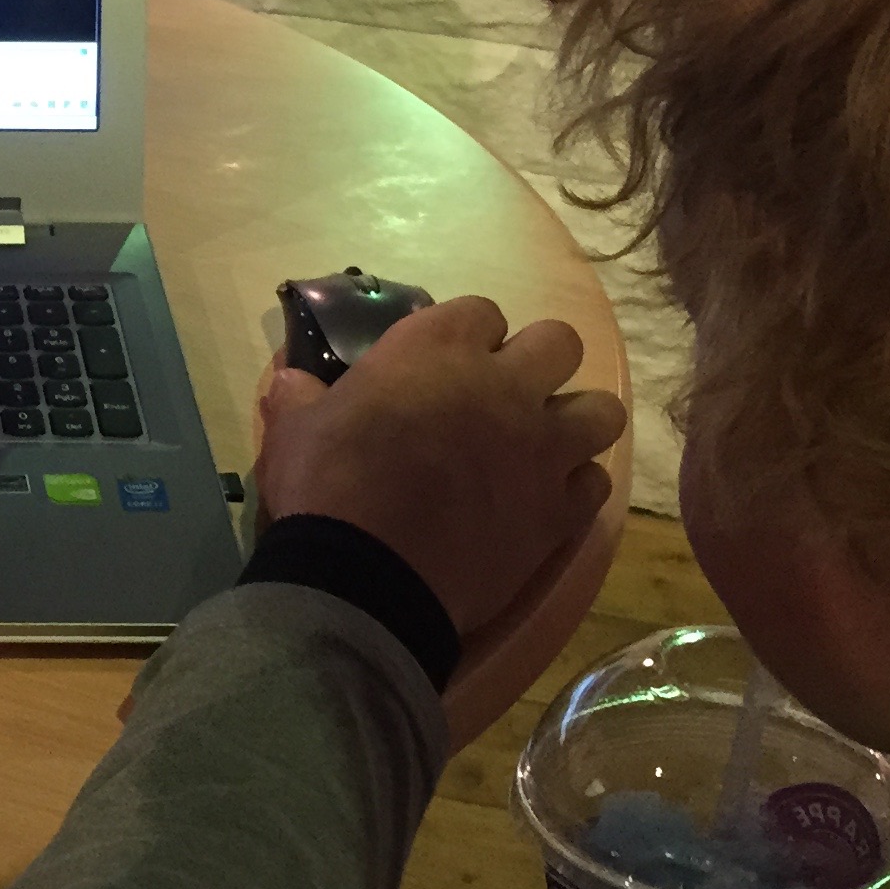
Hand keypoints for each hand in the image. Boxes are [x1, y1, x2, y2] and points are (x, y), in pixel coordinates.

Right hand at [251, 297, 624, 746]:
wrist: (366, 578)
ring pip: (600, 410)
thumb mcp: (294, 431)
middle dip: (537, 362)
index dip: (466, 335)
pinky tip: (545, 502)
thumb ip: (300, 398)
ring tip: (541, 446)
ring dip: (574, 422)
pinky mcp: (560, 510)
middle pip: (559, 343)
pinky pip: (595, 484)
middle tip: (503, 396)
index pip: (479, 311)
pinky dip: (575, 489)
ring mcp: (542, 448)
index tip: (446, 362)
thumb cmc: (327, 487)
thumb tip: (289, 380)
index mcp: (439, 349)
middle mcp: (505, 386)